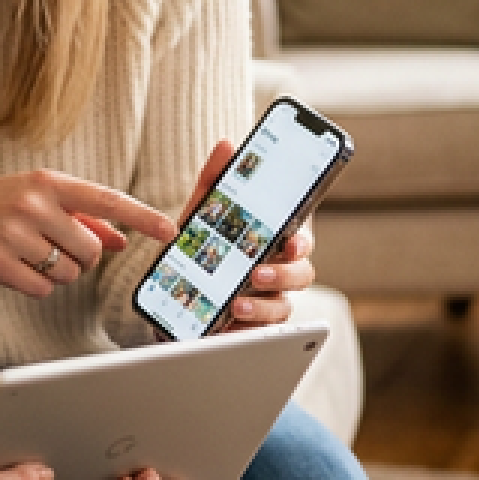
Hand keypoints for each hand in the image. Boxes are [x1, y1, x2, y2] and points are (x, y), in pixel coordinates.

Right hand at [0, 172, 177, 302]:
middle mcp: (32, 204)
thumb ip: (81, 217)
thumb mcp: (37, 200)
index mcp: (47, 182)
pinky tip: (15, 269)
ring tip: (29, 255)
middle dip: (80, 258)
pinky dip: (36, 285)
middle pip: (90, 250)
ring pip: (68, 273)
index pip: (106, 199)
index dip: (142, 216)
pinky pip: (42, 289)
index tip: (170, 231)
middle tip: (55, 249)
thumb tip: (120, 240)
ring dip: (58, 273)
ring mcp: (13, 233)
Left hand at [178, 140, 317, 330]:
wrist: (175, 293)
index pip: (301, 240)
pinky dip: (245, 331)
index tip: (290, 243)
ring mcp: (269, 301)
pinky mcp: (252, 327)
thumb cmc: (201, 247)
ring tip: (238, 302)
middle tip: (258, 273)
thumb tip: (227, 145)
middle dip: (283, 275)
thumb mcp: (201, 212)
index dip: (302, 242)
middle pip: (301, 274)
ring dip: (264, 305)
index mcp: (274, 242)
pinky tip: (228, 328)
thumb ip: (214, 180)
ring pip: (284, 307)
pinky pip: (259, 334)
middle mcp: (278, 271)